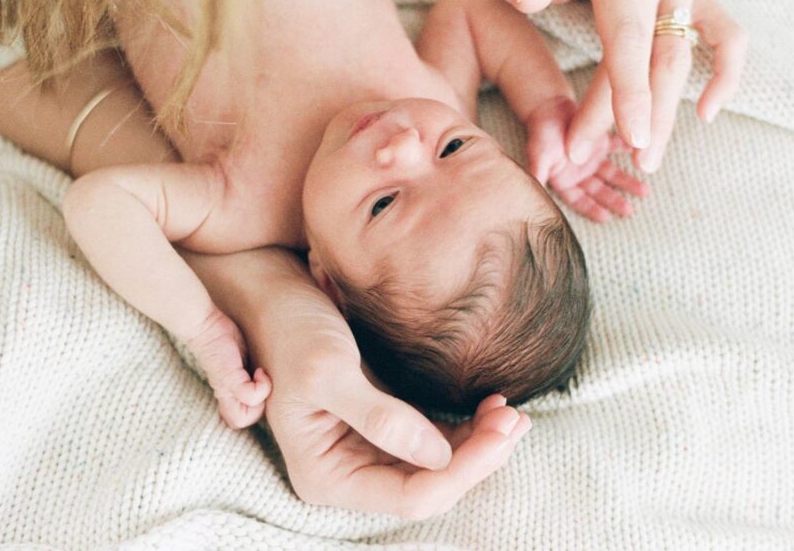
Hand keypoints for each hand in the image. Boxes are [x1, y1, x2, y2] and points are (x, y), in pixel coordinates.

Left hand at [188, 309, 271, 428]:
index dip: (253, 410)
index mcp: (227, 393)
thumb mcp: (240, 359)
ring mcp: (227, 388)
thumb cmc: (223, 339)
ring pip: (243, 418)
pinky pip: (250, 396)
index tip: (257, 386)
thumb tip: (266, 374)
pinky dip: (261, 387)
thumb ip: (249, 372)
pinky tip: (259, 370)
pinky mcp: (229, 377)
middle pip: (241, 422)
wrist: (203, 325)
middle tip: (260, 384)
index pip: (239, 419)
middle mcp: (225, 394)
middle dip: (259, 408)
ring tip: (260, 378)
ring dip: (261, 400)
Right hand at [263, 309, 531, 519]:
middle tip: (517, 420)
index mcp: (328, 476)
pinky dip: (467, 427)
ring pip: (439, 465)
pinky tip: (494, 406)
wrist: (276, 297)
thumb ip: (379, 417)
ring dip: (480, 444)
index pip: (409, 496)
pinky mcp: (386, 423)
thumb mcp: (327, 371)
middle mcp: (350, 472)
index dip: (460, 472)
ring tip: (513, 414)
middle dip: (478, 458)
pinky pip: (435, 439)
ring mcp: (370, 449)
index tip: (499, 434)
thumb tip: (437, 454)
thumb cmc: (292, 331)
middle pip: (430, 485)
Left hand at [489, 0, 746, 173]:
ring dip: (667, 112)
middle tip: (604, 159)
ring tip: (644, 159)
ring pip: (684, 55)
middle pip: (655, 53)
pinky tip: (705, 114)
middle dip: (633, 114)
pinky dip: (725, 74)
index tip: (627, 138)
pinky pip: (728, 34)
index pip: (626, 30)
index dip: (628, 88)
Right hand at [525, 96, 648, 221]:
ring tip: (644, 191)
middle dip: (614, 200)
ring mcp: (591, 158)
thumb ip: (539, 176)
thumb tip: (536, 198)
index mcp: (564, 180)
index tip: (607, 217)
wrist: (547, 107)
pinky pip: (618, 149)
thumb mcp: (539, 156)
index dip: (591, 209)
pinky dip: (628, 151)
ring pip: (611, 174)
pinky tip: (639, 155)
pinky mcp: (601, 142)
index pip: (579, 200)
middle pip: (598, 191)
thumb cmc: (540, 133)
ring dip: (626, 182)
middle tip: (630, 210)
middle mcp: (579, 173)